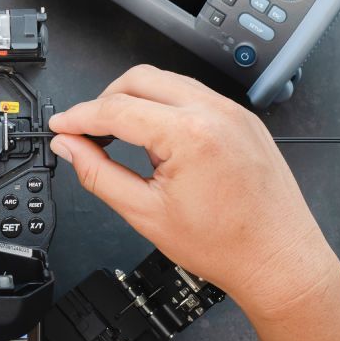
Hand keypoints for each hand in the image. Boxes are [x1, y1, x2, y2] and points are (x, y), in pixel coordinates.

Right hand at [49, 65, 339, 319]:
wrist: (279, 261)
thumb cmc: (226, 245)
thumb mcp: (144, 213)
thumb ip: (97, 173)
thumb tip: (70, 147)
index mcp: (190, 134)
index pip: (116, 109)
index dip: (78, 117)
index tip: (60, 126)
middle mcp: (214, 113)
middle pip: (138, 79)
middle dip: (103, 101)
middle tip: (85, 131)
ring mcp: (232, 112)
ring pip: (165, 81)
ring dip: (133, 100)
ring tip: (118, 135)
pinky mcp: (242, 119)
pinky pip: (191, 94)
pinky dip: (162, 105)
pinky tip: (153, 135)